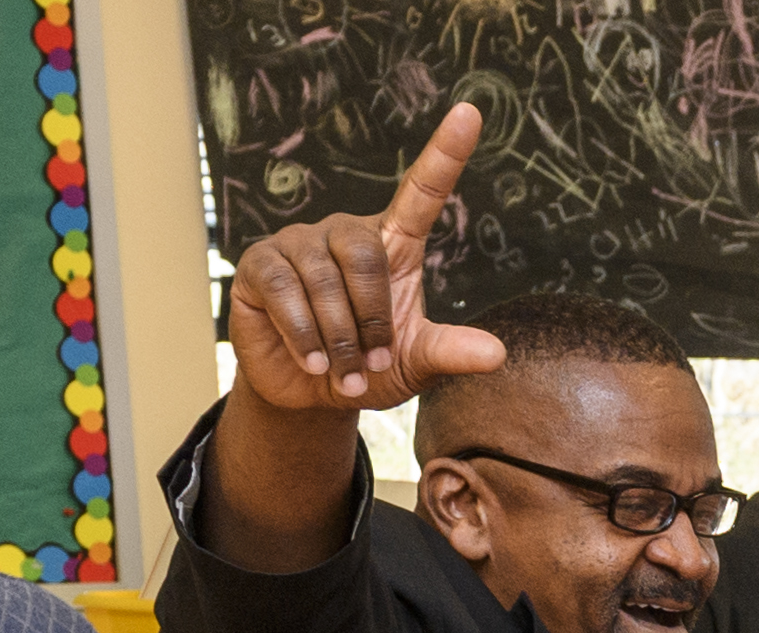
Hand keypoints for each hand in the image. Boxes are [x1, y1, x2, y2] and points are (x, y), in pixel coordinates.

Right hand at [224, 104, 505, 414]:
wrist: (311, 393)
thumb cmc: (370, 367)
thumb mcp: (415, 363)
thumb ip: (450, 352)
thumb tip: (498, 354)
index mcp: (393, 246)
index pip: (421, 192)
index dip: (445, 153)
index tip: (469, 114)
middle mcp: (345, 234)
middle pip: (365, 254)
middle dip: (371, 318)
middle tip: (373, 361)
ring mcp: (299, 243)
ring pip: (322, 280)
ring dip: (338, 337)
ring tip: (343, 371)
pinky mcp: (260, 263)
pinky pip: (284, 291)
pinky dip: (304, 336)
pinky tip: (313, 362)